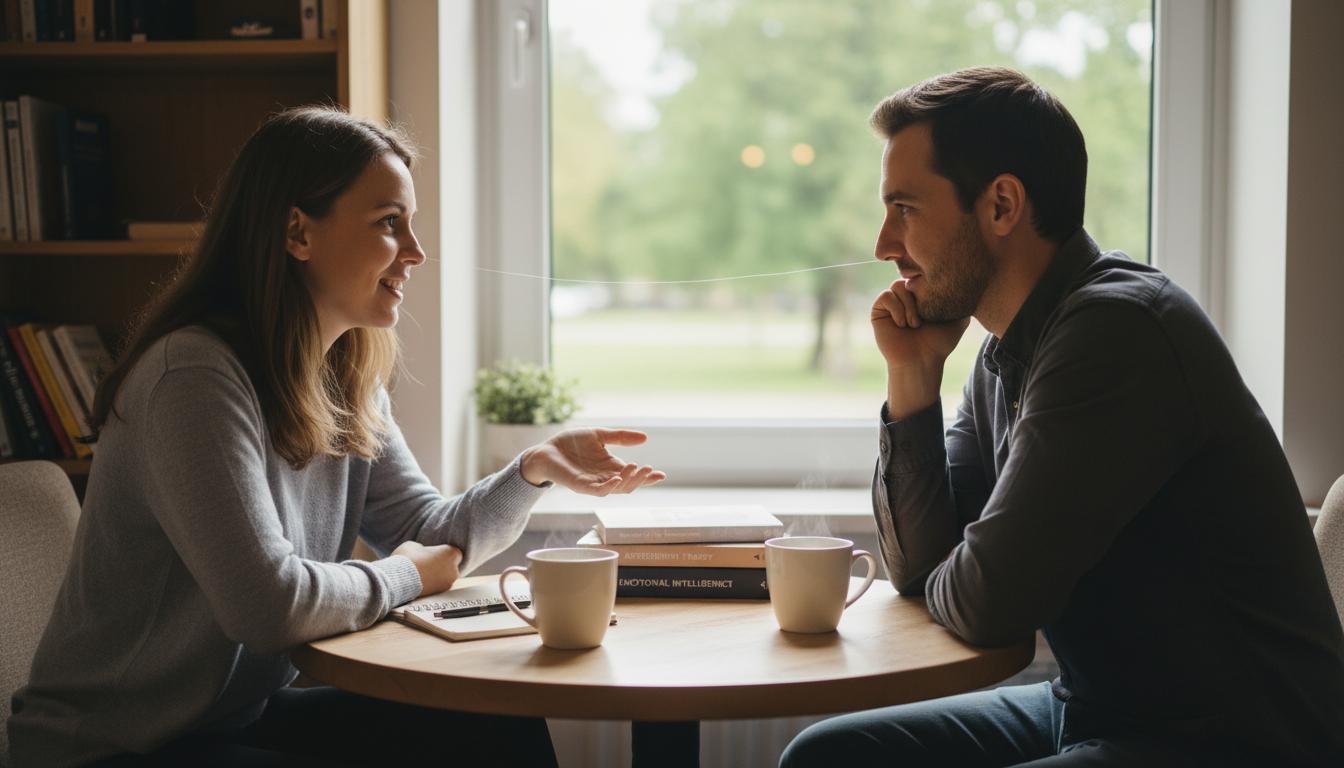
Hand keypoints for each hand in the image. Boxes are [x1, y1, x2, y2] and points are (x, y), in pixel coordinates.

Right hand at [393, 541, 462, 596]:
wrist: (399, 580)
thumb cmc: (407, 558)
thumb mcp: (413, 546)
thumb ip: (423, 549)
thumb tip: (422, 552)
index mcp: (451, 553)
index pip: (454, 552)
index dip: (443, 552)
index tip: (433, 553)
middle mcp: (454, 570)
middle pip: (451, 566)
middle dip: (441, 564)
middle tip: (426, 563)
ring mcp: (448, 584)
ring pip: (445, 577)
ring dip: (436, 575)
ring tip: (421, 573)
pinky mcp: (439, 594)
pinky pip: (438, 586)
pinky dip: (432, 584)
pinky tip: (420, 581)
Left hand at [520, 428, 666, 495]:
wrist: (547, 448)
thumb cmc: (571, 444)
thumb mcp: (599, 435)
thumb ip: (620, 437)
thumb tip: (645, 437)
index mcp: (611, 468)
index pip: (633, 475)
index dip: (647, 477)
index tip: (661, 474)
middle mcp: (604, 478)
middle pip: (628, 485)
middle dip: (640, 479)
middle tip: (649, 469)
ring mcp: (593, 484)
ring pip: (615, 489)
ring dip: (628, 481)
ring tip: (636, 467)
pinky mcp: (580, 485)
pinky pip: (597, 490)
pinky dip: (608, 486)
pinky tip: (616, 479)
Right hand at [871, 279, 969, 417]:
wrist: (921, 360)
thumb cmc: (939, 343)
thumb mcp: (958, 319)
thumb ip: (963, 300)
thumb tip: (970, 283)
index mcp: (923, 296)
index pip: (924, 276)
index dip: (930, 286)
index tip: (937, 307)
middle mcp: (907, 297)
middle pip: (910, 278)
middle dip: (920, 296)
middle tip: (925, 318)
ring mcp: (892, 303)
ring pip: (898, 285)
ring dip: (909, 305)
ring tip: (914, 324)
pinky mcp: (879, 311)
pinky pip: (886, 296)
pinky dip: (897, 309)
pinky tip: (902, 324)